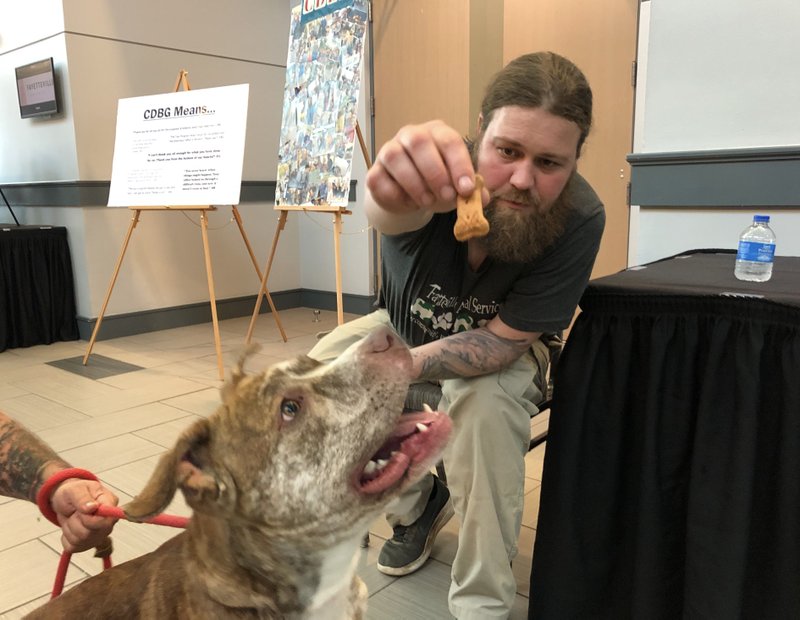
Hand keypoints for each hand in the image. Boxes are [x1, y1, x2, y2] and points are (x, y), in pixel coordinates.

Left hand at [50, 478, 118, 552]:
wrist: (66, 500)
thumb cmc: (74, 492)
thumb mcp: (75, 489)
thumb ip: (83, 497)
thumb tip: (93, 507)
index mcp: (110, 505)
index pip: (106, 522)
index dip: (90, 520)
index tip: (81, 511)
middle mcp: (108, 523)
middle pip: (90, 534)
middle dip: (76, 522)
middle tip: (75, 511)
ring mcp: (99, 535)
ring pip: (80, 541)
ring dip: (70, 529)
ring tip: (72, 517)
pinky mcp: (87, 544)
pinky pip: (73, 547)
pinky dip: (66, 538)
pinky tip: (71, 527)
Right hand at [367, 120, 484, 213]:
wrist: (410, 197)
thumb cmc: (438, 184)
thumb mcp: (457, 186)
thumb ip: (472, 191)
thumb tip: (482, 199)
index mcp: (437, 133)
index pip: (448, 140)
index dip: (459, 164)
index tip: (467, 189)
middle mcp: (410, 135)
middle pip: (418, 142)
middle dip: (435, 172)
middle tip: (447, 196)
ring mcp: (388, 151)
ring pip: (395, 158)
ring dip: (414, 183)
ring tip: (427, 202)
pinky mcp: (374, 172)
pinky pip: (379, 180)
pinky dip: (396, 196)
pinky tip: (409, 203)